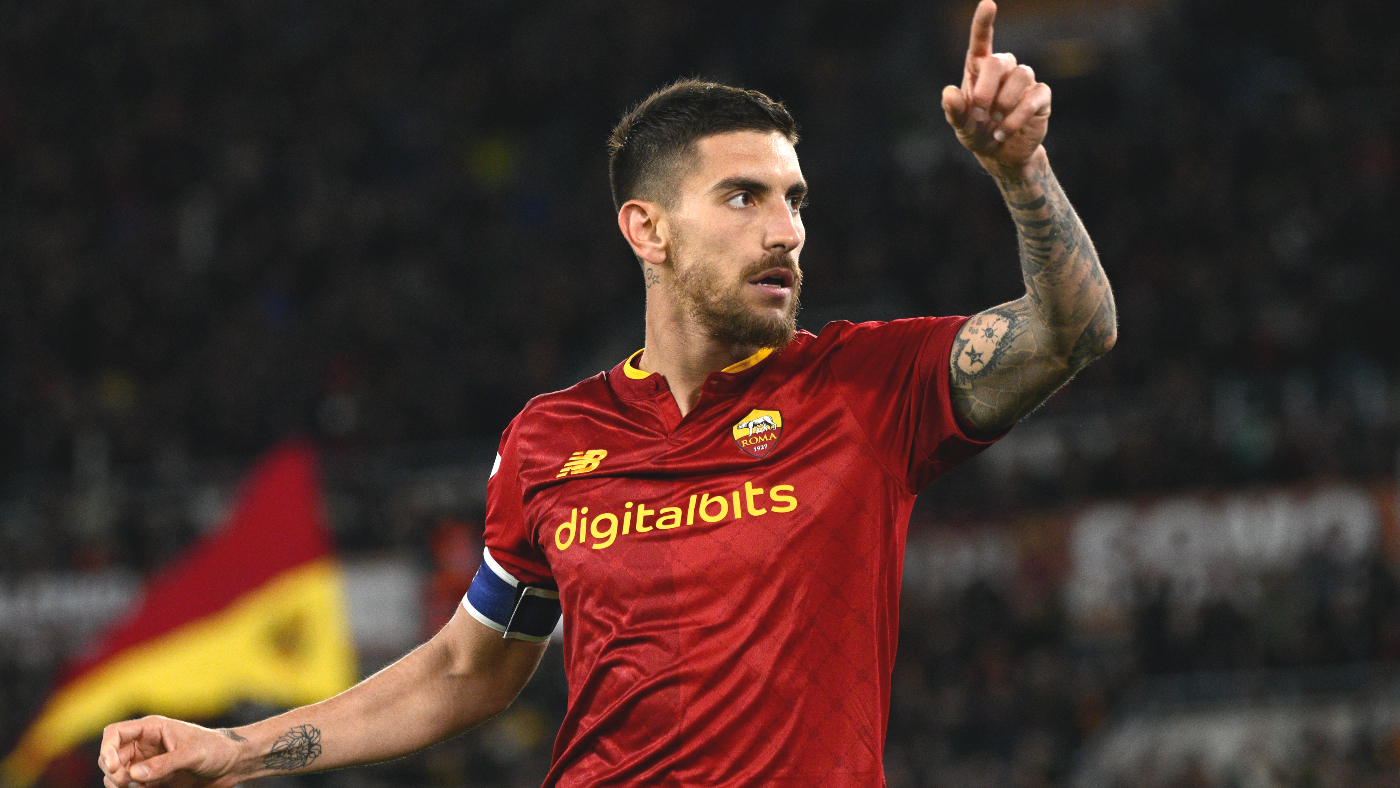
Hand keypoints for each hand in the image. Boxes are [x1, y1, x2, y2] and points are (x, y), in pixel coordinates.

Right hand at [99, 716, 241, 787]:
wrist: (232, 763)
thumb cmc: (216, 749)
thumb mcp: (192, 754)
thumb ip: (164, 764)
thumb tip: (134, 774)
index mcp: (152, 729)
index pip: (114, 733)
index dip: (107, 749)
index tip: (116, 767)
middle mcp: (144, 745)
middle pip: (111, 757)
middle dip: (114, 772)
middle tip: (130, 783)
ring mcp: (146, 763)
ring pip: (116, 775)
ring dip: (120, 785)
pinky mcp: (152, 780)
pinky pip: (130, 787)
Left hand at [942, 0, 1050, 172]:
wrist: (1002, 155)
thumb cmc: (978, 133)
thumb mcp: (961, 126)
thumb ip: (954, 110)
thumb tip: (948, 92)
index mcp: (979, 70)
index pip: (982, 40)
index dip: (984, 22)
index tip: (988, 4)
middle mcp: (1003, 70)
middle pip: (1000, 61)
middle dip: (987, 88)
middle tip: (978, 111)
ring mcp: (1024, 81)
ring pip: (1021, 76)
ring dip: (1004, 103)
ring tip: (995, 124)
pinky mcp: (1041, 97)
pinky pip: (1034, 97)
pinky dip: (1017, 116)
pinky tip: (1004, 132)